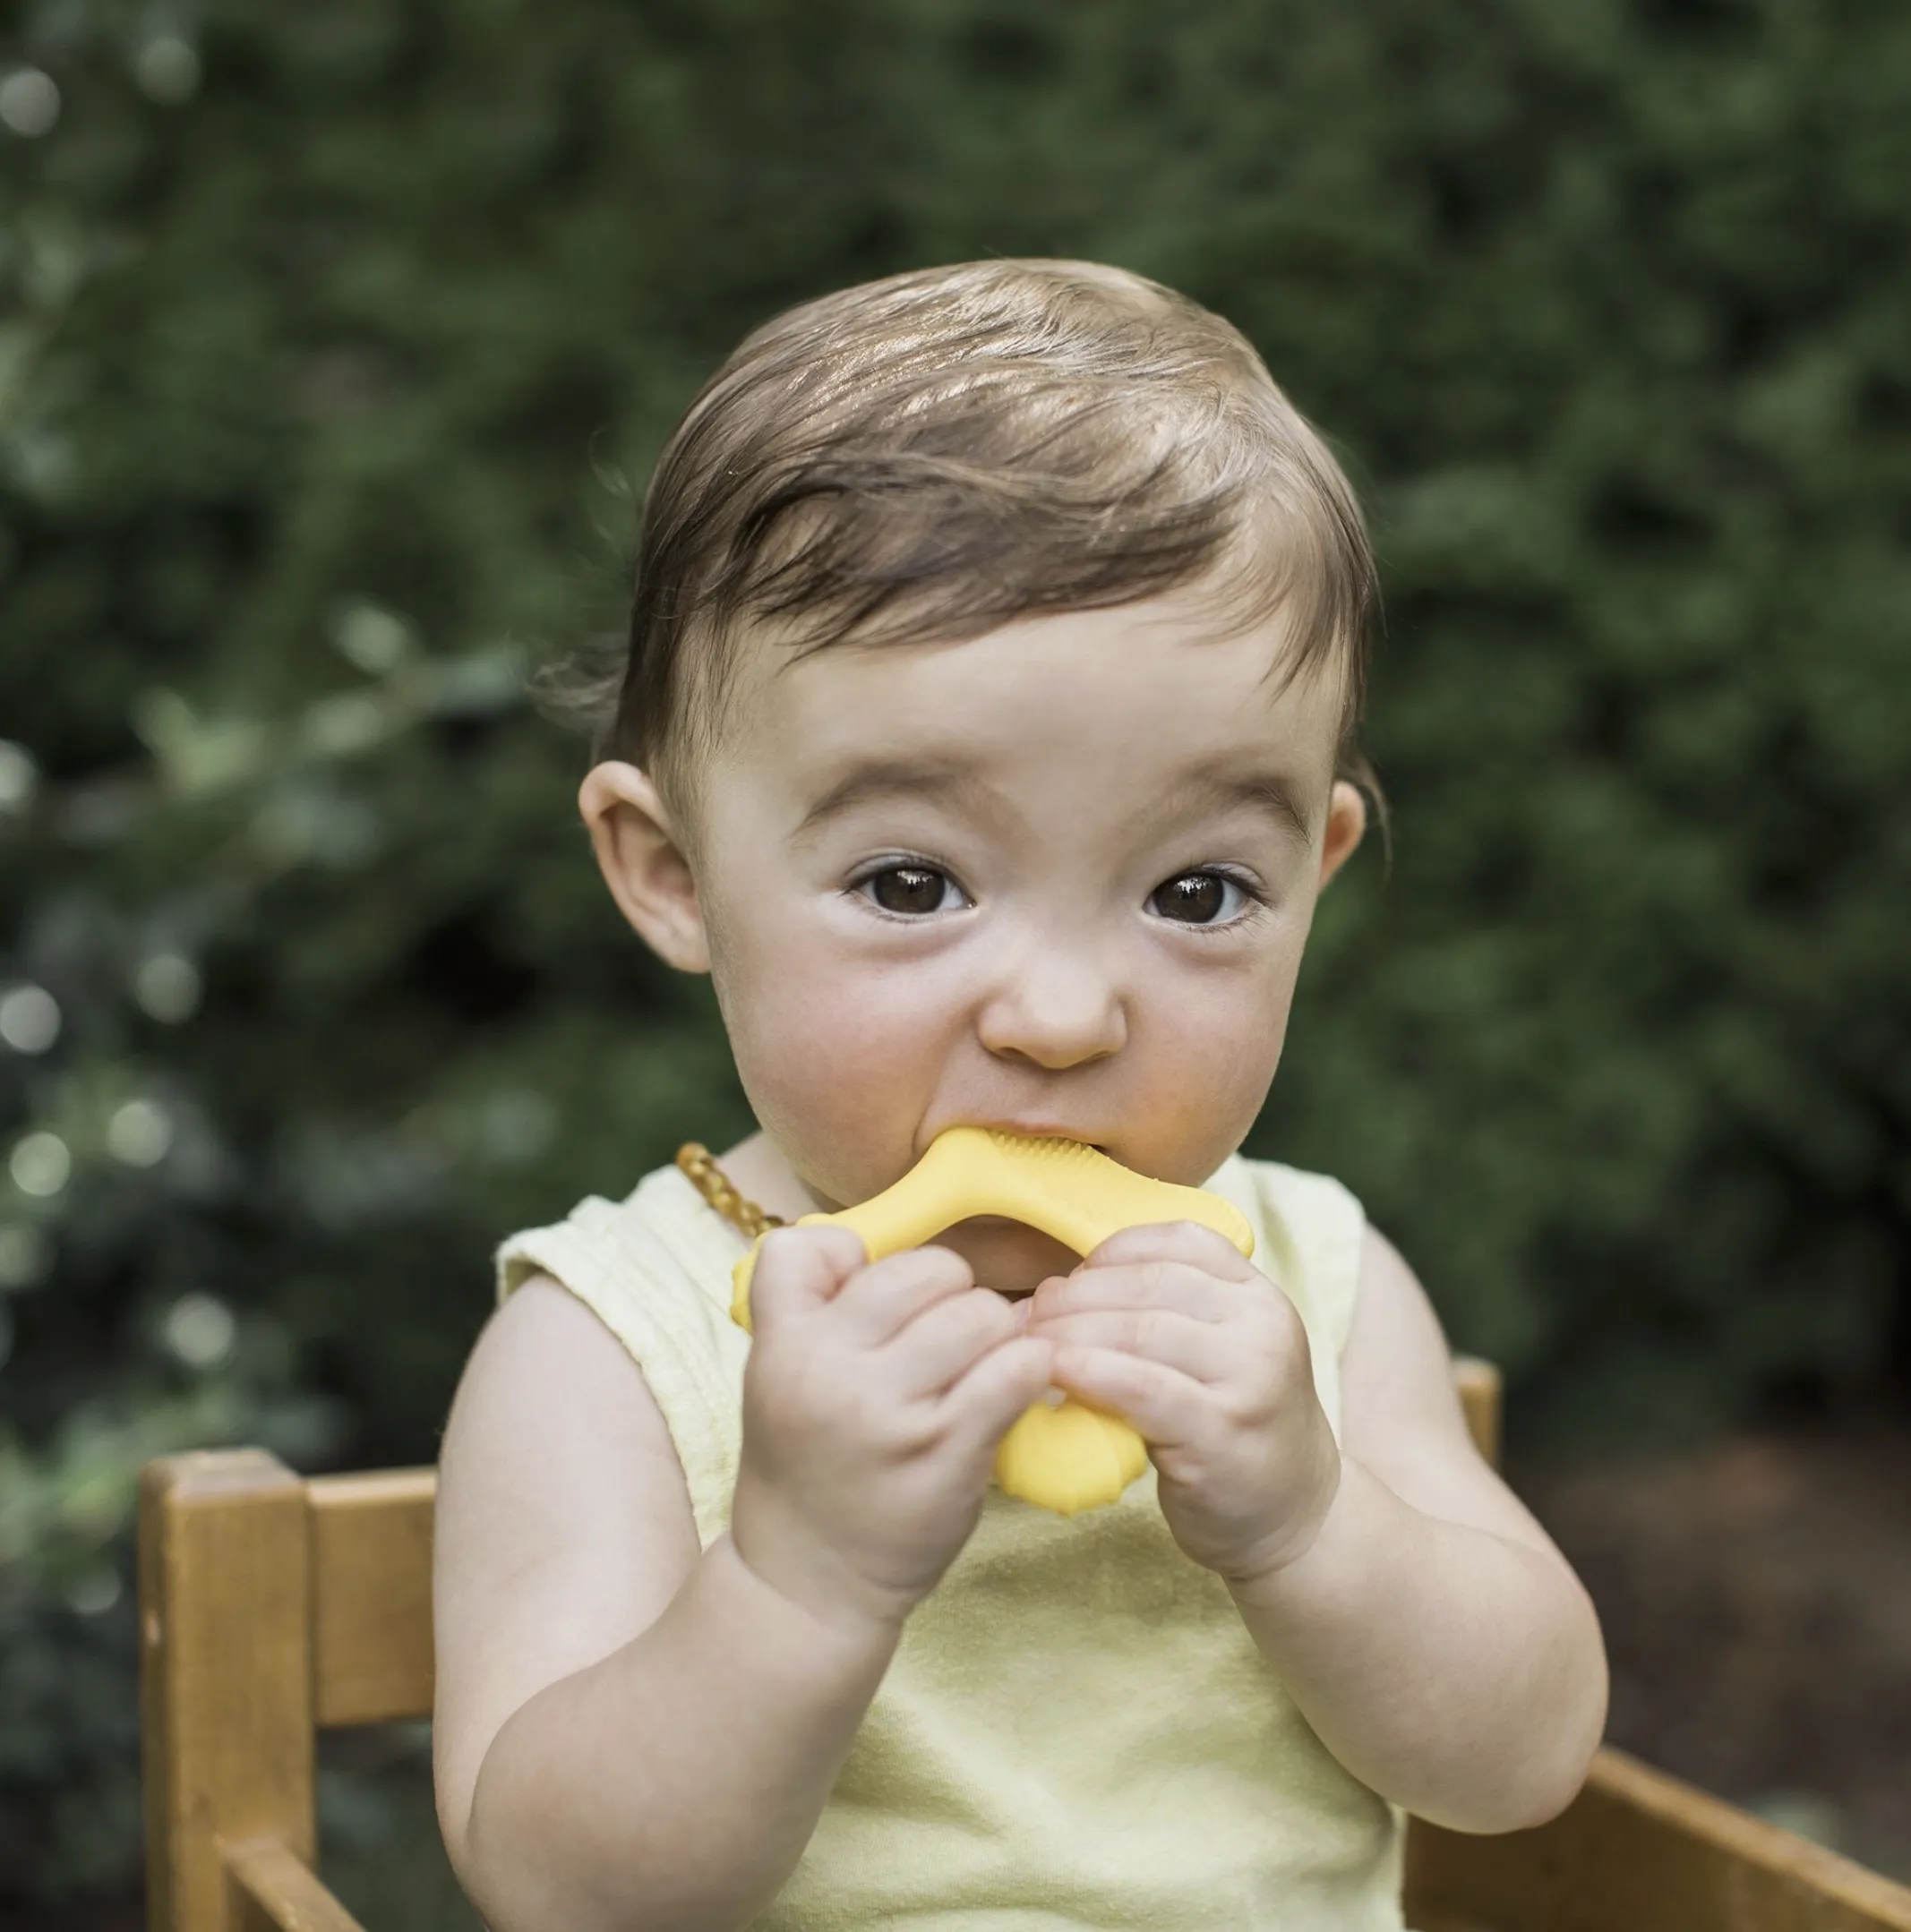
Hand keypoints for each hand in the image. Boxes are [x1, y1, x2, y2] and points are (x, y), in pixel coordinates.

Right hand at [731, 1225, 1054, 1636]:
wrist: (806, 1586)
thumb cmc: (807, 1467)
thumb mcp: (779, 1377)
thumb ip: (814, 1306)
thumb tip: (871, 1244)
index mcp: (782, 1344)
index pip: (815, 1244)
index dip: (862, 1262)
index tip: (878, 1304)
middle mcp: (829, 1370)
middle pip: (927, 1270)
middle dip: (952, 1296)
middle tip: (949, 1341)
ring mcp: (890, 1413)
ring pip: (981, 1313)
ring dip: (996, 1335)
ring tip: (981, 1369)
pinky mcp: (947, 1453)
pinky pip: (1016, 1368)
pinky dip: (1029, 1369)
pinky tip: (1015, 1388)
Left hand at [1026, 1222, 1340, 1584]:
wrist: (1293, 1518)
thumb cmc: (1230, 1428)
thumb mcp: (1217, 1352)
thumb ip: (1168, 1312)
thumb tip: (1060, 1288)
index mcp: (1258, 1293)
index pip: (1175, 1242)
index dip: (1107, 1255)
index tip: (1064, 1281)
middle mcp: (1263, 1325)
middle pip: (1148, 1284)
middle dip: (1074, 1296)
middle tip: (1026, 1318)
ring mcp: (1251, 1377)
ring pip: (1140, 1330)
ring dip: (1069, 1333)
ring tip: (1027, 1348)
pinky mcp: (1223, 1431)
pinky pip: (1143, 1387)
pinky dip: (1089, 1372)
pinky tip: (1053, 1374)